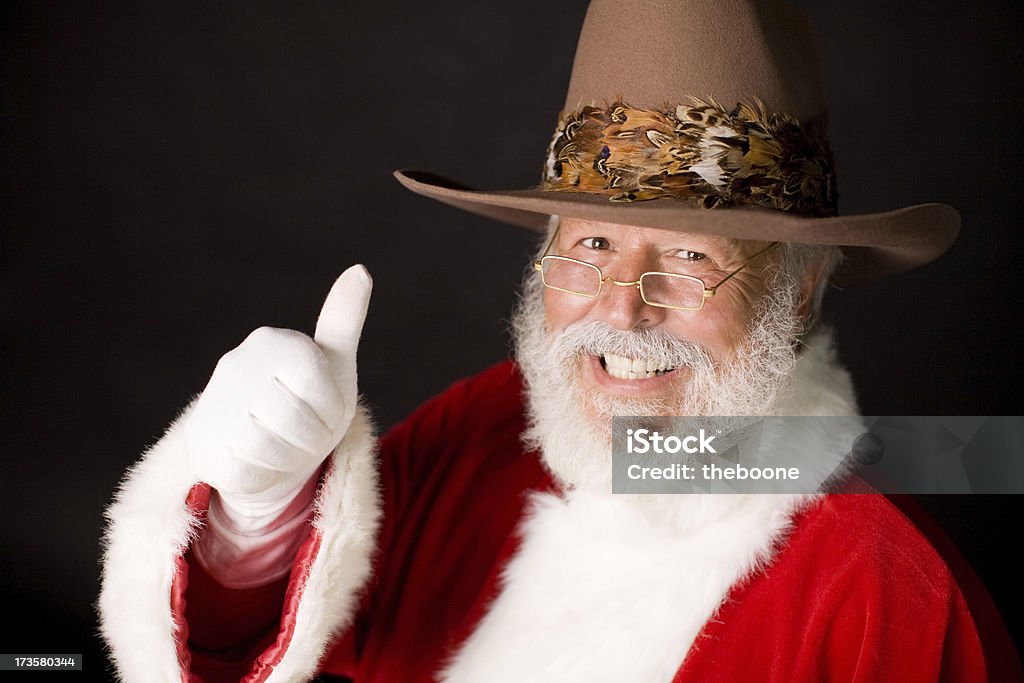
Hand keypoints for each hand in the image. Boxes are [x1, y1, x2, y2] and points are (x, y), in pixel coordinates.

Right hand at [184, 265, 371, 521]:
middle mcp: (237, 364)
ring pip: (270, 450)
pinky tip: (258, 460)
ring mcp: (214, 404)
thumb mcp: (332, 362)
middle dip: (311, 438)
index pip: (321, 391)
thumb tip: (360, 270)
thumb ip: (344, 318)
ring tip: (282, 445)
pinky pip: (247, 473)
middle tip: (303, 432)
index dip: (332, 411)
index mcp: (275, 342)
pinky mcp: (201, 445)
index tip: (325, 410)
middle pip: (296, 422)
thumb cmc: (306, 399)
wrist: (264, 446)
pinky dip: (263, 476)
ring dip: (288, 458)